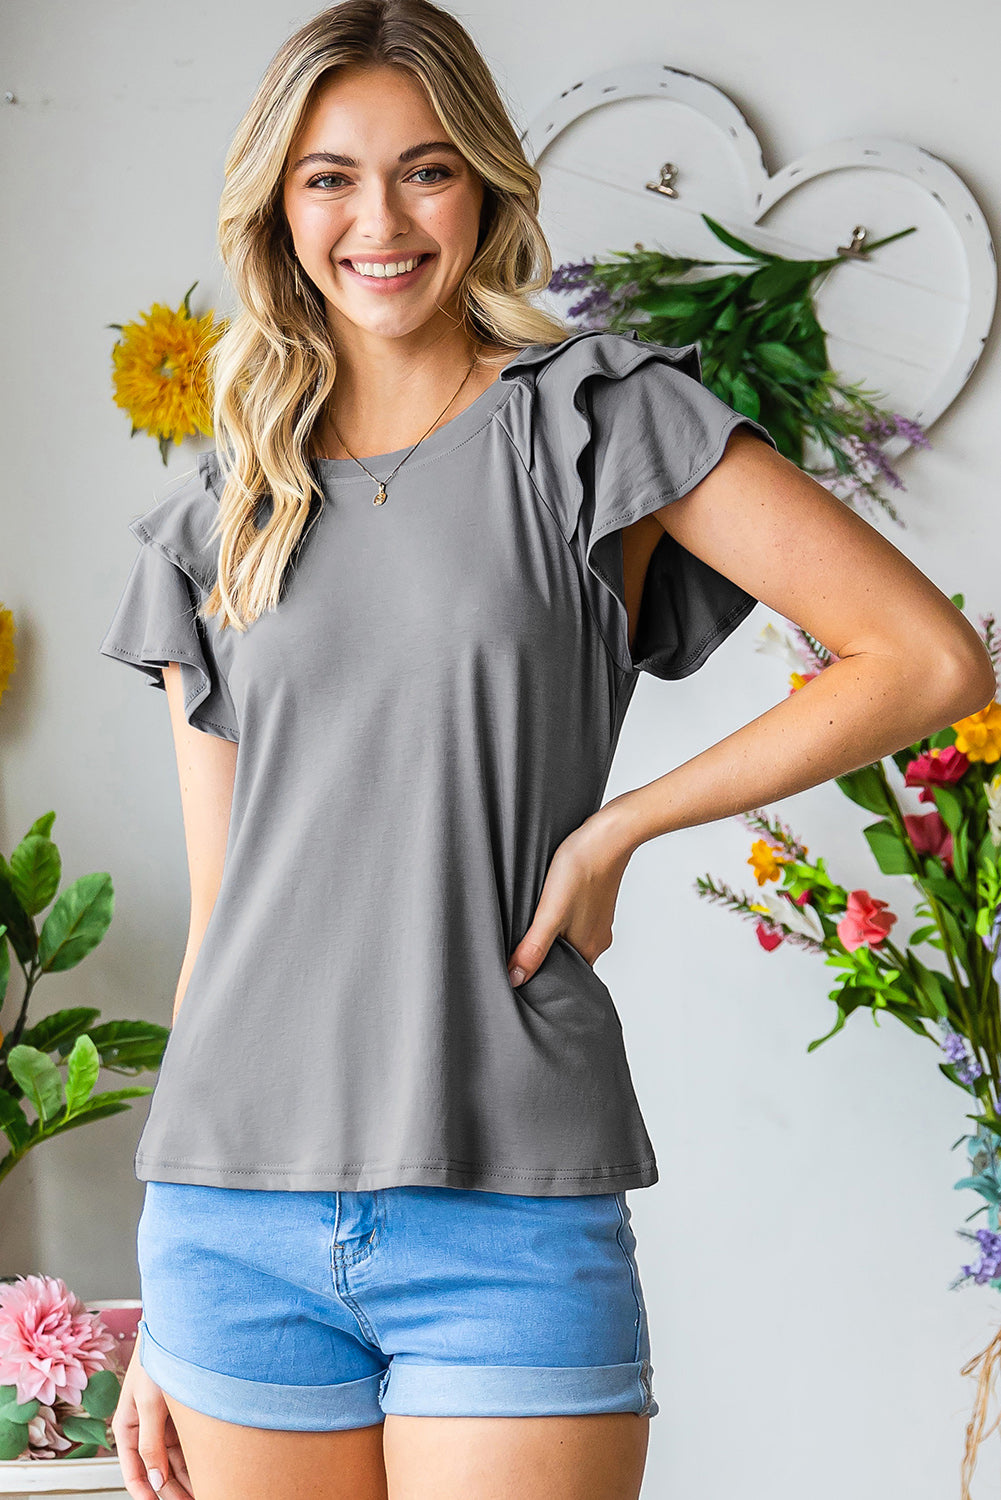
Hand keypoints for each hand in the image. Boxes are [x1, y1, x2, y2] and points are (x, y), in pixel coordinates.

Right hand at [111, 1337, 193, 1498]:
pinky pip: (189, 1445)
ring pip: (175, 1461)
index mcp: (128, 1426)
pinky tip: (210, 1472)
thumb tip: (155, 1481)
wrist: (180, 1328)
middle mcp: (146, 1427)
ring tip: (205, 1492)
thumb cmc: (157, 1358)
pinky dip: (197, 1461)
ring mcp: (165, 1422)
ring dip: (187, 1479)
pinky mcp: (183, 1415)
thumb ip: (151, 1443)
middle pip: (157, 1470)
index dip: (144, 1493)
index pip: (133, 1471)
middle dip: (171, 1491)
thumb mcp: (150, 1402)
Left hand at [507, 808, 632, 983]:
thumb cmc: (580, 870)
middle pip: (565, 958)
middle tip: (517, 950)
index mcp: (589, 949)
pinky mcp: (595, 900)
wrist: (608, 833)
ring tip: (528, 925)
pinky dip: (559, 917)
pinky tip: (547, 904)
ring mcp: (598, 919)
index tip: (518, 975)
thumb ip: (533, 948)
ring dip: (550, 935)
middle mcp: (597, 938)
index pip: (563, 978)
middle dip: (544, 957)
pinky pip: (574, 918)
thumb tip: (515, 980)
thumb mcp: (549, 913)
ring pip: (569, 937)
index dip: (541, 978)